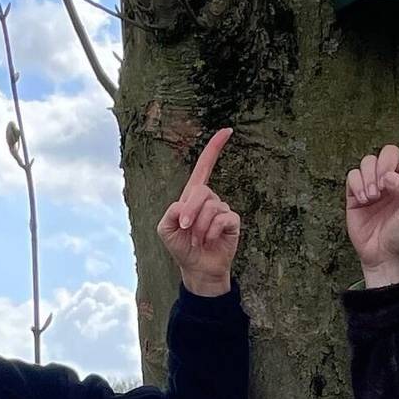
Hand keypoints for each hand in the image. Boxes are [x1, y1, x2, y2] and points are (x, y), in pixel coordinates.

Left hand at [157, 127, 239, 296]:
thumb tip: (185, 207)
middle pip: (201, 190)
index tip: (227, 130)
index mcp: (192, 196)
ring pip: (211, 208)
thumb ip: (169, 212)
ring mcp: (222, 210)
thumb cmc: (181, 247)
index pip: (204, 167)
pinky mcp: (233, 222)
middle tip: (184, 228)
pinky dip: (211, 231)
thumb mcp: (165, 229)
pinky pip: (223, 219)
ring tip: (198, 239)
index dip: (214, 148)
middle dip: (190, 210)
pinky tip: (209, 240)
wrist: (196, 268)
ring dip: (199, 227)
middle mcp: (210, 199)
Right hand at [346, 97, 398, 287]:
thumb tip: (388, 177)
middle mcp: (394, 178)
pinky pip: (353, 175)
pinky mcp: (356, 193)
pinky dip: (357, 184)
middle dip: (384, 166)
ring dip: (369, 178)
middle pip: (388, 152)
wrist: (385, 257)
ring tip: (372, 198)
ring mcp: (374, 185)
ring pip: (368, 161)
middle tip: (383, 189)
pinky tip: (363, 200)